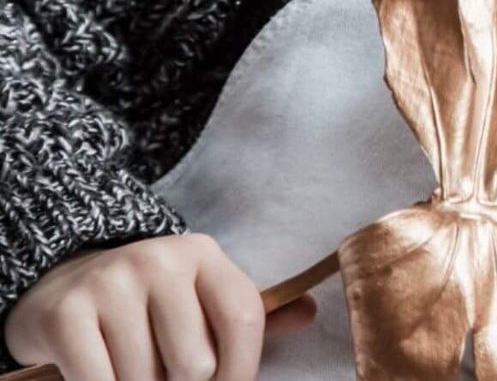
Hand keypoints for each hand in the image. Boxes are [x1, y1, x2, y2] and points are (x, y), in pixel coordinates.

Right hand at [3, 233, 316, 380]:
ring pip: (145, 380)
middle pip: (195, 363)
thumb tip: (308, 313)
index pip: (243, 318)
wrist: (60, 285)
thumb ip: (251, 313)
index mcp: (203, 256)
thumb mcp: (202, 296)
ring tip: (134, 372)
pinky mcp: (66, 315)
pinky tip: (103, 376)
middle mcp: (159, 260)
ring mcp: (110, 283)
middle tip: (167, 375)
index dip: (242, 370)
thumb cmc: (149, 305)